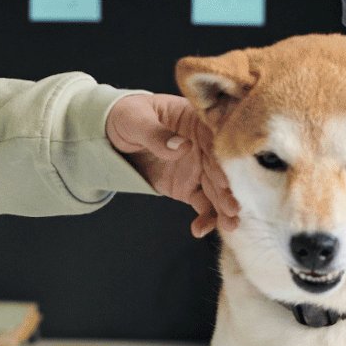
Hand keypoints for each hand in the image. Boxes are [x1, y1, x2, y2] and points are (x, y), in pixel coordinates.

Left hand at [106, 93, 238, 237]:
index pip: (216, 140)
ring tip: (229, 225)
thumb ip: (157, 134)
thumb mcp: (136, 119)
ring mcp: (198, 168)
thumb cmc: (128, 115)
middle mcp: (204, 146)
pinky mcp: (189, 187)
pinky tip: (200, 229)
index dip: (223, 159)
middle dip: (229, 190)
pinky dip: (205, 218)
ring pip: (217, 191)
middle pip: (221, 169)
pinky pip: (202, 204)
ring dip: (223, 208)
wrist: (111, 133)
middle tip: (234, 208)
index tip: (227, 178)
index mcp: (197, 122)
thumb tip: (182, 146)